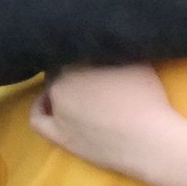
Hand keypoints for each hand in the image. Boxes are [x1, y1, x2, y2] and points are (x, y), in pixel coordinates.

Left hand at [30, 65, 179, 176]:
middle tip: (91, 77)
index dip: (83, 55)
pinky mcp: (59, 135)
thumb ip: (115, 51)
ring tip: (76, 92)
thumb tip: (108, 43)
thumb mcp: (136, 61)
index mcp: (78, 62)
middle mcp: (62, 83)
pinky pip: (38, 119)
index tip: (94, 60)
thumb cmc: (147, 99)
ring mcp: (57, 111)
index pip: (72, 51)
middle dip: (73, 72)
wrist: (148, 142)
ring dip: (59, 89)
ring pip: (50, 92)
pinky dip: (40, 108)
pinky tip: (47, 105)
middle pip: (60, 71)